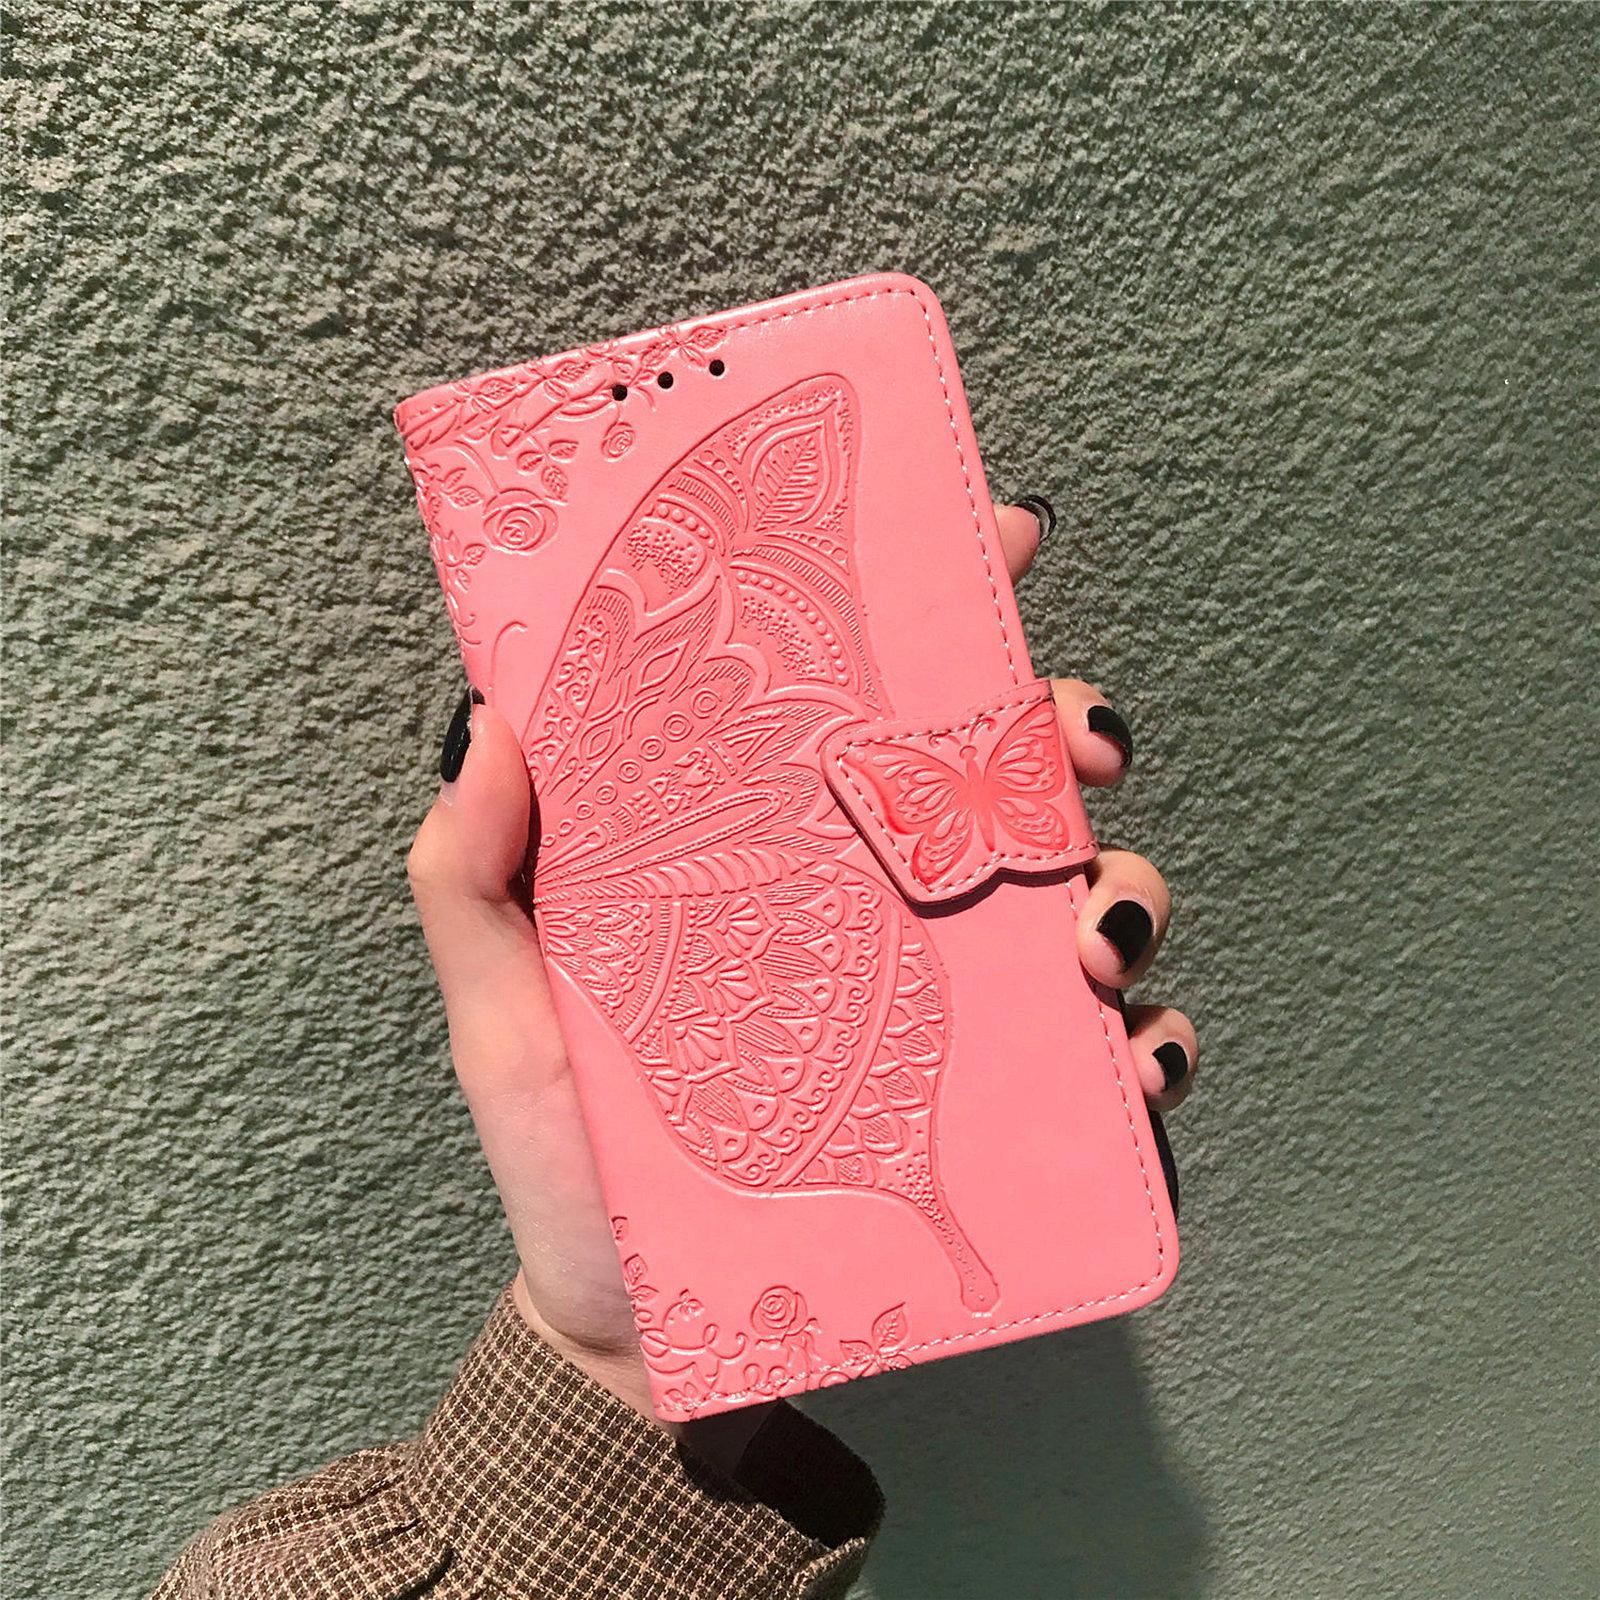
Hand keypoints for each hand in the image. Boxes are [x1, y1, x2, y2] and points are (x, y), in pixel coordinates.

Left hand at [404, 501, 1197, 1441]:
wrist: (642, 1335)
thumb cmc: (576, 1165)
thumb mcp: (507, 1018)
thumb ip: (475, 881)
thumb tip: (490, 720)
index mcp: (780, 851)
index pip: (870, 697)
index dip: (944, 597)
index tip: (994, 538)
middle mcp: (884, 907)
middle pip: (1009, 777)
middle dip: (1066, 730)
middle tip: (1070, 743)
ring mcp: (956, 1006)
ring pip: (1088, 898)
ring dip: (1123, 889)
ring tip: (1085, 940)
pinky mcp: (1001, 1114)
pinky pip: (1114, 1060)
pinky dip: (1148, 1046)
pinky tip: (1123, 1063)